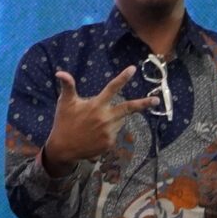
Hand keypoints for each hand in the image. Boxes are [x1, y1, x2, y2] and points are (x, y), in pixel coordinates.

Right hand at [41, 67, 159, 173]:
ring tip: (95, 124)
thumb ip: (68, 86)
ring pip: (119, 121)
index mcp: (96, 105)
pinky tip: (95, 134)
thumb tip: (60, 73)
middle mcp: (105, 118)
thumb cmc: (64, 122)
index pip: (112, 88)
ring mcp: (109, 132)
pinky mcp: (109, 143)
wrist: (63, 149)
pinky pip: (114, 134)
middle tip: (157, 100)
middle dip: (144, 104)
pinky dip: (108, 131)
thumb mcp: (65, 103)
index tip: (132, 69)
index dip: (123, 77)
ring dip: (113, 119)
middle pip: (129, 108)